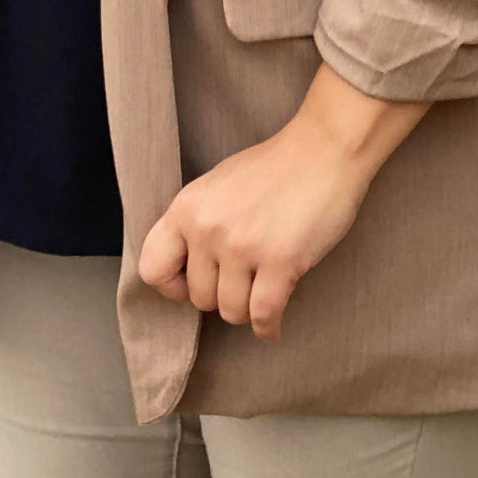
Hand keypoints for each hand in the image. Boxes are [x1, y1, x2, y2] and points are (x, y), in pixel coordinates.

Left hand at [137, 112, 370, 341]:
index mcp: (188, 207)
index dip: (173, 286)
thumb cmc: (275, 167)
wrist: (325, 149)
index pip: (153, 269)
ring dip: (247, 309)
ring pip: (231, 312)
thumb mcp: (218, 185)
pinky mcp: (280, 261)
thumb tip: (186, 267)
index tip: (195, 282)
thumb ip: (197, 223)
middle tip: (244, 280)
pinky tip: (272, 326)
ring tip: (261, 293)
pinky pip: (263, 315)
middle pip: (199, 298)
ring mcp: (243, 246)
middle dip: (222, 295)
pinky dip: (268, 328)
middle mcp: (208, 228)